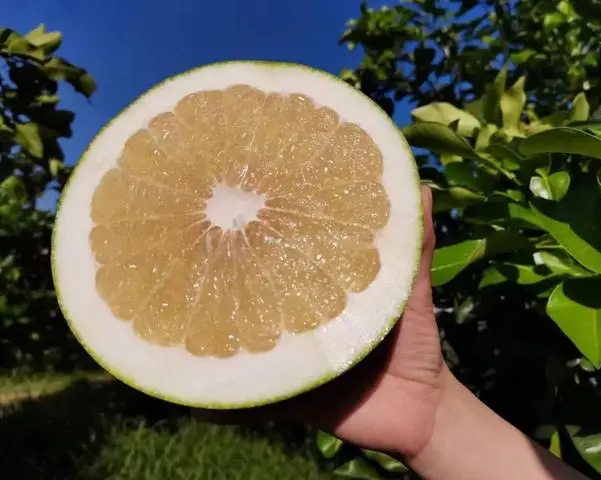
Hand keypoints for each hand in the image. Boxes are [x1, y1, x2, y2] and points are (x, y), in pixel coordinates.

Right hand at [194, 185, 443, 458]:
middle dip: (214, 273)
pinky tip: (188, 393)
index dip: (257, 228)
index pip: (282, 251)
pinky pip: (248, 400)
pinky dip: (220, 399)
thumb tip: (423, 185)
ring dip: (205, 332)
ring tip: (164, 315)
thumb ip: (414, 246)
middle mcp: (295, 318)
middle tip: (173, 247)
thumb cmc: (416, 342)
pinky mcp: (288, 397)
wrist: (421, 412)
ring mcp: (287, 357)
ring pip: (239, 343)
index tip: (223, 194)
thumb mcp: (415, 290)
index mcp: (319, 285)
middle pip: (249, 293)